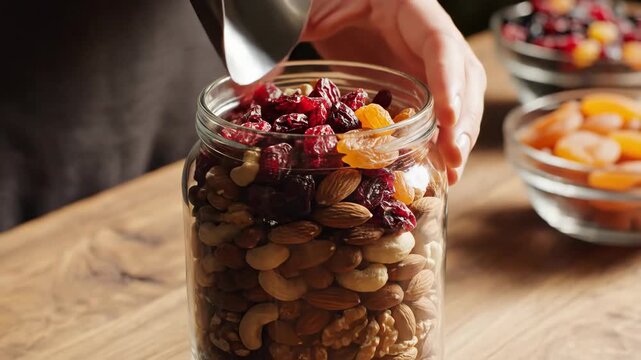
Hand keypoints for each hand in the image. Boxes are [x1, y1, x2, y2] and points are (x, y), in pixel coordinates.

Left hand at [303, 0, 486, 183]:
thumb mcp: (306, 7)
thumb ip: (285, 34)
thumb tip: (251, 85)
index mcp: (407, 5)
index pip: (440, 42)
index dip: (448, 80)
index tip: (446, 120)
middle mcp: (424, 31)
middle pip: (463, 73)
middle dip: (462, 118)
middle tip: (453, 160)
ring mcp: (422, 56)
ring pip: (458, 93)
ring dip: (458, 132)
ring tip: (450, 172)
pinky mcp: (413, 76)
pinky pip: (434, 104)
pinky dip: (438, 134)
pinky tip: (435, 162)